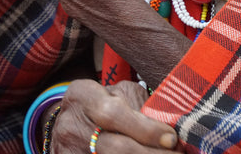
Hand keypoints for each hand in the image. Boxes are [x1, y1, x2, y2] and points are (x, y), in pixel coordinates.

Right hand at [51, 79, 180, 152]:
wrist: (71, 121)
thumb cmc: (105, 102)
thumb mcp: (119, 93)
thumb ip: (140, 105)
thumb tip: (170, 130)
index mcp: (83, 96)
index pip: (114, 115)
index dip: (146, 130)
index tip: (171, 138)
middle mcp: (71, 124)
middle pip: (116, 148)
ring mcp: (69, 150)